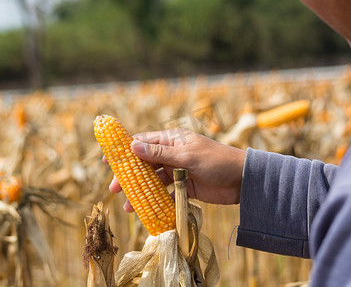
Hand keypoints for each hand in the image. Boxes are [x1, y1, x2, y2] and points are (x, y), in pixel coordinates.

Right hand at [104, 128, 245, 211]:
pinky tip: (147, 211)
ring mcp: (178, 171)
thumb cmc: (217, 161)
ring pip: (153, 180)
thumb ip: (160, 154)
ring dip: (141, 192)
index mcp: (172, 140)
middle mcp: (173, 154)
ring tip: (128, 205)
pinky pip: (166, 193)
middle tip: (114, 188)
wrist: (242, 180)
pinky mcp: (184, 187)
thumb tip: (132, 147)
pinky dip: (157, 201)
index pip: (143, 143)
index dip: (125, 151)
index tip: (108, 161)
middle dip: (129, 176)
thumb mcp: (187, 156)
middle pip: (144, 164)